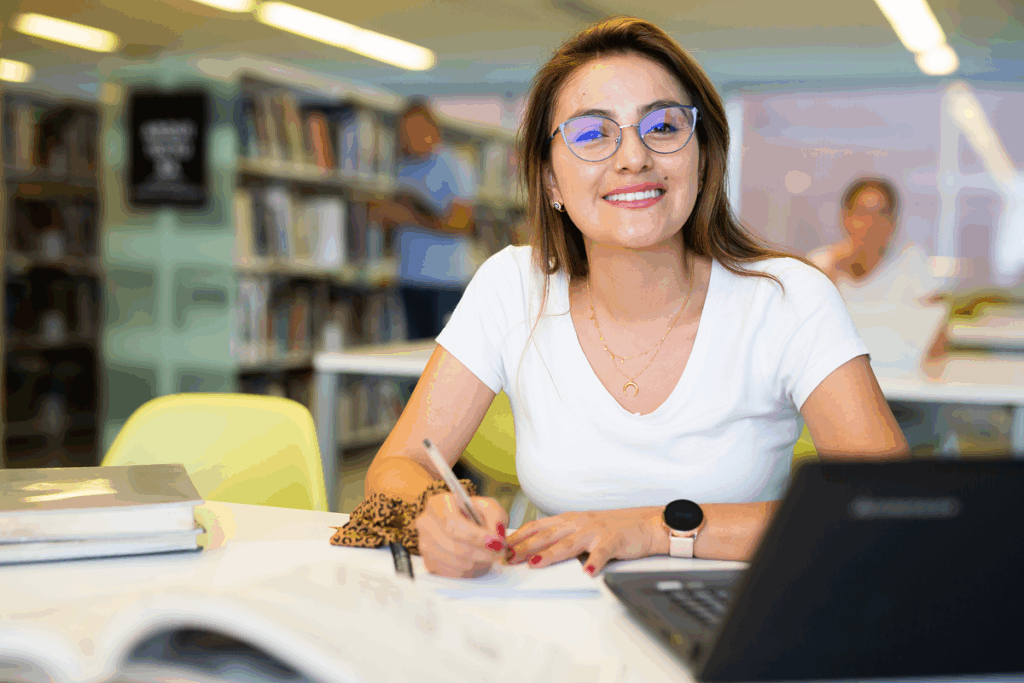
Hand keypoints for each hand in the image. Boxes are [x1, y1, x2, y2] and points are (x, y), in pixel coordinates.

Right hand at [415, 494, 508, 577]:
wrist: (463, 526)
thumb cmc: (473, 515)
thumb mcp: (488, 506)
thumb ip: (495, 515)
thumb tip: (495, 532)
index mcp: (438, 504)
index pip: (452, 523)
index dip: (475, 535)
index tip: (494, 540)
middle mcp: (426, 523)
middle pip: (453, 545)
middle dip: (480, 551)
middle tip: (497, 551)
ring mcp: (425, 544)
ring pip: (454, 561)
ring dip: (477, 561)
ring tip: (488, 555)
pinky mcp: (429, 562)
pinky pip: (451, 572)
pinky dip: (468, 569)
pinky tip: (475, 560)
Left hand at [505, 507, 664, 574]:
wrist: (644, 524)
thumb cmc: (611, 529)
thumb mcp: (581, 528)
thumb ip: (561, 536)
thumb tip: (534, 549)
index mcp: (568, 520)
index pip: (537, 527)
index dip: (519, 537)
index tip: (502, 548)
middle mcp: (578, 523)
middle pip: (547, 536)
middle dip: (525, 547)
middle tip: (508, 558)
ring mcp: (595, 531)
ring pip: (569, 543)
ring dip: (551, 553)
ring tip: (536, 563)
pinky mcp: (613, 540)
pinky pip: (602, 553)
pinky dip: (595, 562)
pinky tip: (587, 572)